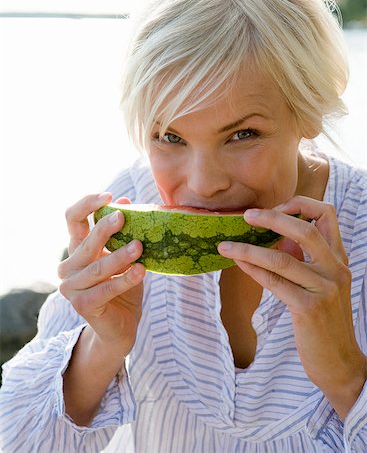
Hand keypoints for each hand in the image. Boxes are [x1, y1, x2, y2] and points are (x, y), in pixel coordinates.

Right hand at [58, 192, 145, 357]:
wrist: (121, 325)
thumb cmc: (123, 285)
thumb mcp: (124, 254)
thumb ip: (122, 232)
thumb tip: (126, 200)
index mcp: (77, 248)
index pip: (72, 218)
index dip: (87, 204)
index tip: (109, 195)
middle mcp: (69, 266)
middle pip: (86, 242)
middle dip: (105, 228)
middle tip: (124, 217)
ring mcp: (71, 287)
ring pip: (97, 267)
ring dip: (119, 256)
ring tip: (139, 247)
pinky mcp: (82, 305)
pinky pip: (106, 289)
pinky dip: (125, 280)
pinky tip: (140, 271)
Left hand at [218, 196, 366, 418]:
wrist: (340, 363)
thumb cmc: (326, 321)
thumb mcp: (322, 284)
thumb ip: (304, 259)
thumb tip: (280, 239)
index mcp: (339, 259)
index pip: (327, 214)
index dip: (300, 204)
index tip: (277, 208)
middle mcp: (335, 269)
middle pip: (305, 230)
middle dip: (272, 218)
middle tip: (246, 216)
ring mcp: (324, 289)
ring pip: (281, 258)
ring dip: (248, 249)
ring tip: (226, 245)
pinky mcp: (309, 308)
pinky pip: (274, 282)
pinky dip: (252, 269)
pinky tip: (237, 263)